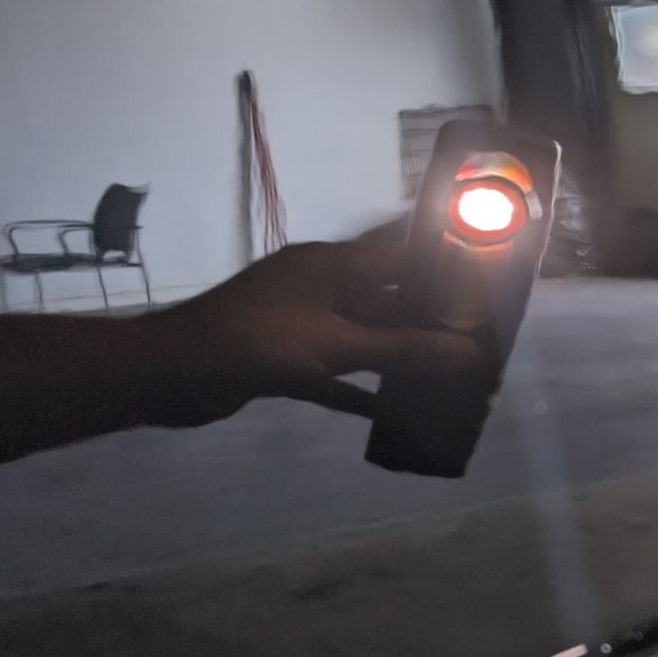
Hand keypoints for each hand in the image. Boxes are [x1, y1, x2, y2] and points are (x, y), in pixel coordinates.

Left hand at [147, 237, 479, 424]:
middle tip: (481, 326)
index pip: (399, 247)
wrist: (171, 374)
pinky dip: (361, 388)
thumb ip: (402, 349)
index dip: (442, 251)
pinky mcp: (287, 359)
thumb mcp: (336, 346)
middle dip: (430, 310)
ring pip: (365, 335)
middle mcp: (320, 286)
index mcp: (331, 265)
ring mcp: (303, 323)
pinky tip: (391, 409)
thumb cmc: (255, 343)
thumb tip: (469, 353)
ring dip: (400, 351)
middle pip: (387, 294)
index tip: (486, 256)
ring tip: (450, 366)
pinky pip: (337, 372)